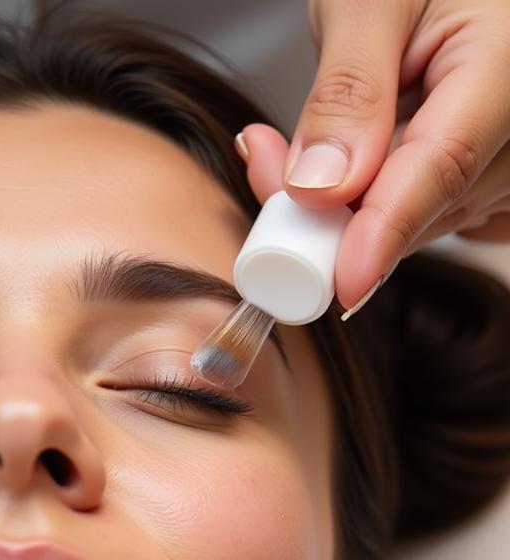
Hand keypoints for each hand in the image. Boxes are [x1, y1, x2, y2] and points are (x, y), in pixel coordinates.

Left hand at [238, 0, 509, 315]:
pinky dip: (375, 201)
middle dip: (336, 212)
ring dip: (349, 206)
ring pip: (424, 217)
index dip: (385, 232)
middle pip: (428, 206)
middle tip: (260, 163)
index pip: (443, 165)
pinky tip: (351, 158)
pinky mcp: (492, 171)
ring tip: (298, 145)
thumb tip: (320, 188)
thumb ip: (347, 90)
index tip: (341, 283)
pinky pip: (432, 210)